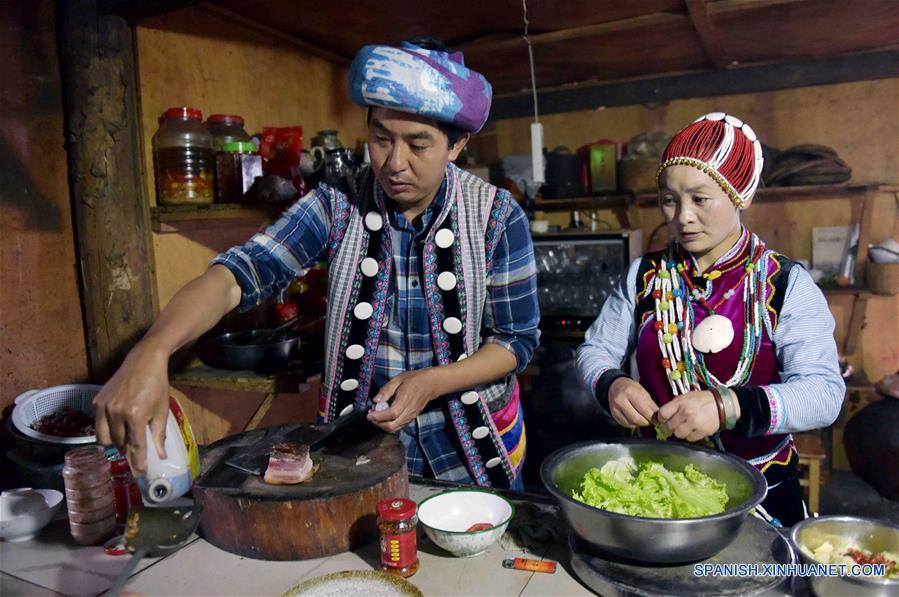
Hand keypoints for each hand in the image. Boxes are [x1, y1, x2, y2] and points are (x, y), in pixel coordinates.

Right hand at [93, 342, 170, 475]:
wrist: (143, 361)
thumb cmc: (156, 385)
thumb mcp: (162, 410)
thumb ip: (159, 435)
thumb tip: (161, 456)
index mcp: (135, 415)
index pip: (135, 446)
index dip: (138, 462)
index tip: (141, 473)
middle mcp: (116, 412)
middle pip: (119, 444)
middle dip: (128, 451)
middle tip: (135, 453)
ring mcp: (104, 406)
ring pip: (104, 438)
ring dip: (116, 442)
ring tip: (126, 439)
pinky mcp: (97, 401)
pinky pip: (98, 425)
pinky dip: (106, 430)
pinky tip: (117, 426)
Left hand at [366, 368, 446, 432]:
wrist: (431, 384)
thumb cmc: (415, 380)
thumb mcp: (398, 379)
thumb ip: (386, 390)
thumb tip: (376, 400)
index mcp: (405, 400)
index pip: (391, 414)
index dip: (378, 416)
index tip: (369, 414)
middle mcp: (409, 411)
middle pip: (392, 425)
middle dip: (378, 423)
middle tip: (371, 416)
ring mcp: (411, 416)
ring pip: (395, 428)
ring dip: (383, 425)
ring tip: (376, 416)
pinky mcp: (411, 418)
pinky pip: (399, 426)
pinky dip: (389, 424)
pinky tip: (385, 417)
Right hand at [607, 377, 657, 427]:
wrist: (615, 386)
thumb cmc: (631, 388)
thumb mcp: (643, 392)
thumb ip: (650, 404)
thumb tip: (658, 416)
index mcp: (630, 392)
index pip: (644, 410)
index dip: (653, 418)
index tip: (658, 420)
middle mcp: (621, 400)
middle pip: (637, 419)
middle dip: (647, 422)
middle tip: (652, 421)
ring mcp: (615, 408)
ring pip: (631, 423)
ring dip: (640, 424)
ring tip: (643, 419)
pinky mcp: (613, 414)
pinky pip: (625, 424)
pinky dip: (633, 424)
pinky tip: (635, 419)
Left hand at [657, 391, 719, 441]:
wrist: (722, 404)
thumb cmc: (702, 399)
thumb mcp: (686, 397)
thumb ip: (675, 405)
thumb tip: (663, 415)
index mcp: (680, 402)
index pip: (662, 414)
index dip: (661, 419)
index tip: (663, 420)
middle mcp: (686, 413)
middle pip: (669, 426)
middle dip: (669, 427)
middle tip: (673, 426)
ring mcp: (694, 423)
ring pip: (678, 434)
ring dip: (680, 433)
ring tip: (684, 428)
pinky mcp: (702, 431)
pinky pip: (690, 439)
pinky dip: (690, 436)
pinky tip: (693, 430)